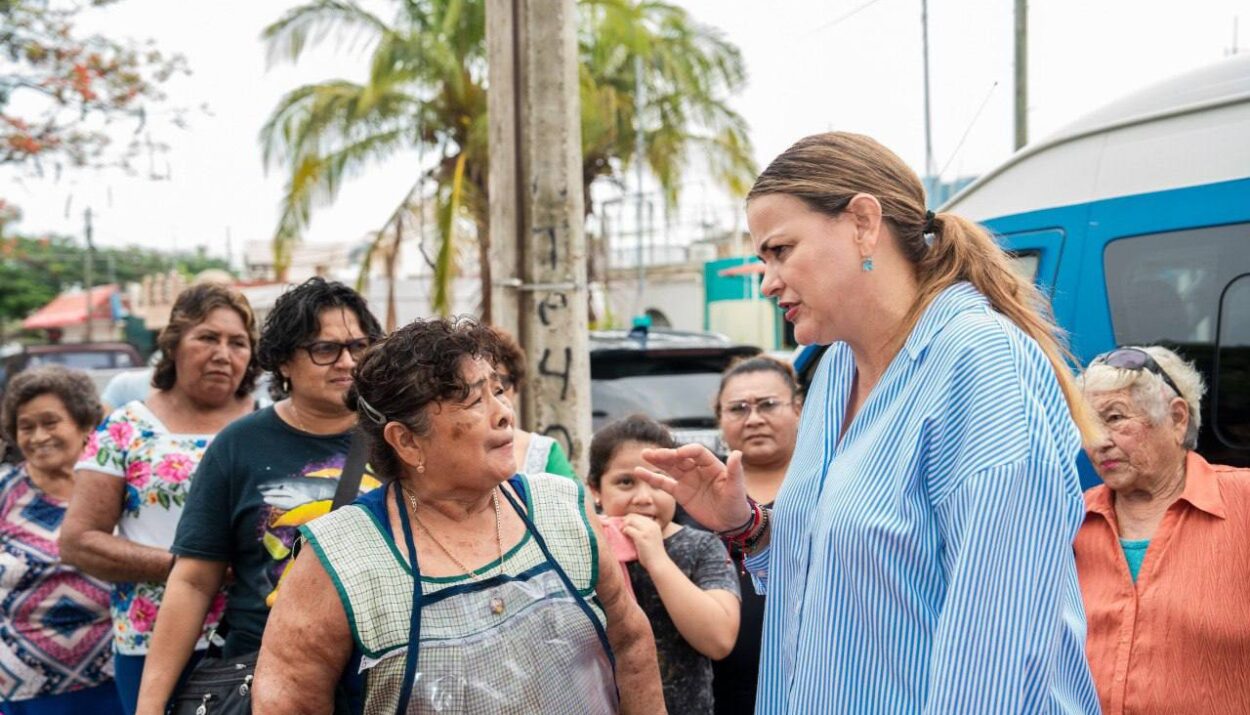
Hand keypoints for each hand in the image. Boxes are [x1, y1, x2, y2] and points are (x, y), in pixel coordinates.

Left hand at [620, 514, 667, 570]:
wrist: (659, 563)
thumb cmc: (653, 554)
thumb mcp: (652, 538)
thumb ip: (645, 531)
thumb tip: (631, 526)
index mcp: (655, 525)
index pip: (639, 516)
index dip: (630, 519)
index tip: (625, 524)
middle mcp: (652, 525)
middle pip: (634, 516)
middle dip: (625, 520)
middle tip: (621, 527)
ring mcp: (647, 531)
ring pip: (630, 520)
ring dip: (624, 525)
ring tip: (622, 531)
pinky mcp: (641, 537)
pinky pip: (628, 529)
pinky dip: (624, 531)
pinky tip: (624, 535)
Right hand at [634, 444, 749, 532]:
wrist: (731, 523)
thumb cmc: (737, 504)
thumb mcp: (737, 488)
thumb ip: (735, 470)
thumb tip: (738, 453)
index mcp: (712, 465)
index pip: (697, 452)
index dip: (687, 451)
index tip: (678, 454)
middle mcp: (698, 469)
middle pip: (680, 457)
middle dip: (667, 454)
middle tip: (653, 453)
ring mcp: (688, 480)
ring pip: (670, 467)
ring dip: (657, 461)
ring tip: (644, 455)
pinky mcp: (680, 492)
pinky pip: (664, 483)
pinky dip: (652, 477)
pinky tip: (639, 471)